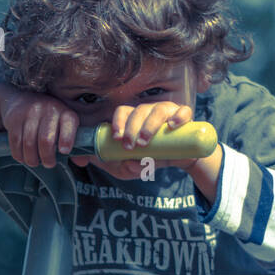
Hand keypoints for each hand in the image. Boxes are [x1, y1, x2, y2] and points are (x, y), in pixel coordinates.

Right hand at [0, 88, 80, 168]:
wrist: (20, 100)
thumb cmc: (48, 119)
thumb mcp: (63, 125)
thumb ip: (73, 142)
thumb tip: (82, 162)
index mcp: (64, 112)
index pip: (68, 124)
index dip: (67, 139)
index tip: (64, 152)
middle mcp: (48, 109)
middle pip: (46, 140)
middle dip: (47, 157)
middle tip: (48, 163)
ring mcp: (29, 112)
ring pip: (29, 143)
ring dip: (31, 159)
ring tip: (34, 162)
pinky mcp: (14, 118)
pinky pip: (15, 142)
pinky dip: (19, 154)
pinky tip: (23, 157)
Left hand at [70, 101, 205, 178]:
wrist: (180, 161)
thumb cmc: (150, 159)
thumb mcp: (127, 165)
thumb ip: (110, 162)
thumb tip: (88, 159)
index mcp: (133, 119)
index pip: (121, 112)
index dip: (118, 122)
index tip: (117, 138)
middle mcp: (148, 112)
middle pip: (137, 110)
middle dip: (132, 126)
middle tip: (131, 144)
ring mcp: (167, 112)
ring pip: (157, 109)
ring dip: (150, 124)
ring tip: (146, 142)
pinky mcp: (185, 117)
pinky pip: (183, 111)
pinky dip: (178, 116)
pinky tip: (173, 125)